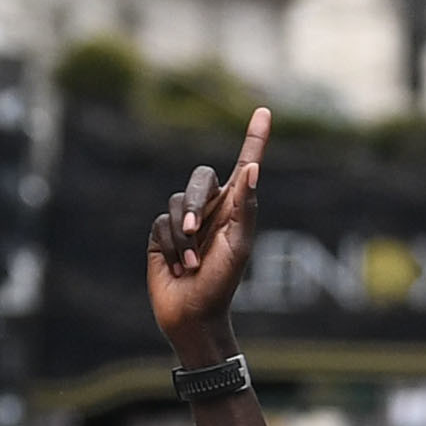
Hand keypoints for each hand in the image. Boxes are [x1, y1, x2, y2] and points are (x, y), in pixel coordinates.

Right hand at [147, 109, 271, 354]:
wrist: (194, 313)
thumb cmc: (223, 283)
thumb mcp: (239, 246)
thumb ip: (246, 207)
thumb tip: (252, 170)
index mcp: (235, 208)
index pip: (244, 166)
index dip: (254, 140)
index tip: (265, 112)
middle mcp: (210, 208)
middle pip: (200, 179)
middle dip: (196, 201)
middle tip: (196, 230)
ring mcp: (184, 220)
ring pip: (177, 202)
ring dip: (184, 235)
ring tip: (191, 262)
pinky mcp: (161, 233)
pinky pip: (161, 223)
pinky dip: (170, 245)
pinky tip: (177, 266)